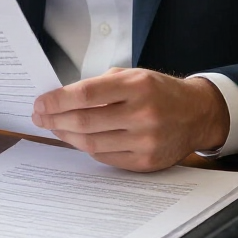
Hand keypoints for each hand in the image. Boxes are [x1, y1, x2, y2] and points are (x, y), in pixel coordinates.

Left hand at [31, 68, 229, 171]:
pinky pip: (105, 157)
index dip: (57, 100)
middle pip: (84, 121)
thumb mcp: (134, 76)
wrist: (197, 113)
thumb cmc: (159, 91)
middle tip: (39, 117)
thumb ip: (101, 86)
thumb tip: (62, 99)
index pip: (86, 94)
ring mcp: (145, 140)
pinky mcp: (146, 161)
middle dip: (55, 119)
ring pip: (91, 142)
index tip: (40, 103)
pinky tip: (78, 139)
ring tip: (55, 128)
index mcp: (137, 85)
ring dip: (67, 135)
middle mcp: (142, 113)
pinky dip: (87, 148)